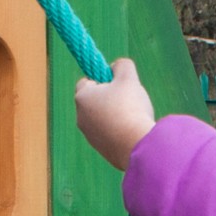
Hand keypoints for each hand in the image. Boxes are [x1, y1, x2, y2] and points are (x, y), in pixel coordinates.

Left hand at [73, 58, 156, 172]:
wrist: (135, 145)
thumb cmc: (129, 107)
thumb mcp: (128, 77)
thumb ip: (122, 65)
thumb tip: (117, 66)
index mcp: (82, 98)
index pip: (85, 81)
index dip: (102, 78)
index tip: (117, 82)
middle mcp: (81, 118)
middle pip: (95, 101)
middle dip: (110, 97)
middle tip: (128, 99)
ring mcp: (90, 136)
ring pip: (103, 118)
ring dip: (116, 114)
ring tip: (133, 116)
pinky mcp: (102, 150)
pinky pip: (110, 134)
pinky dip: (120, 130)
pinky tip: (132, 131)